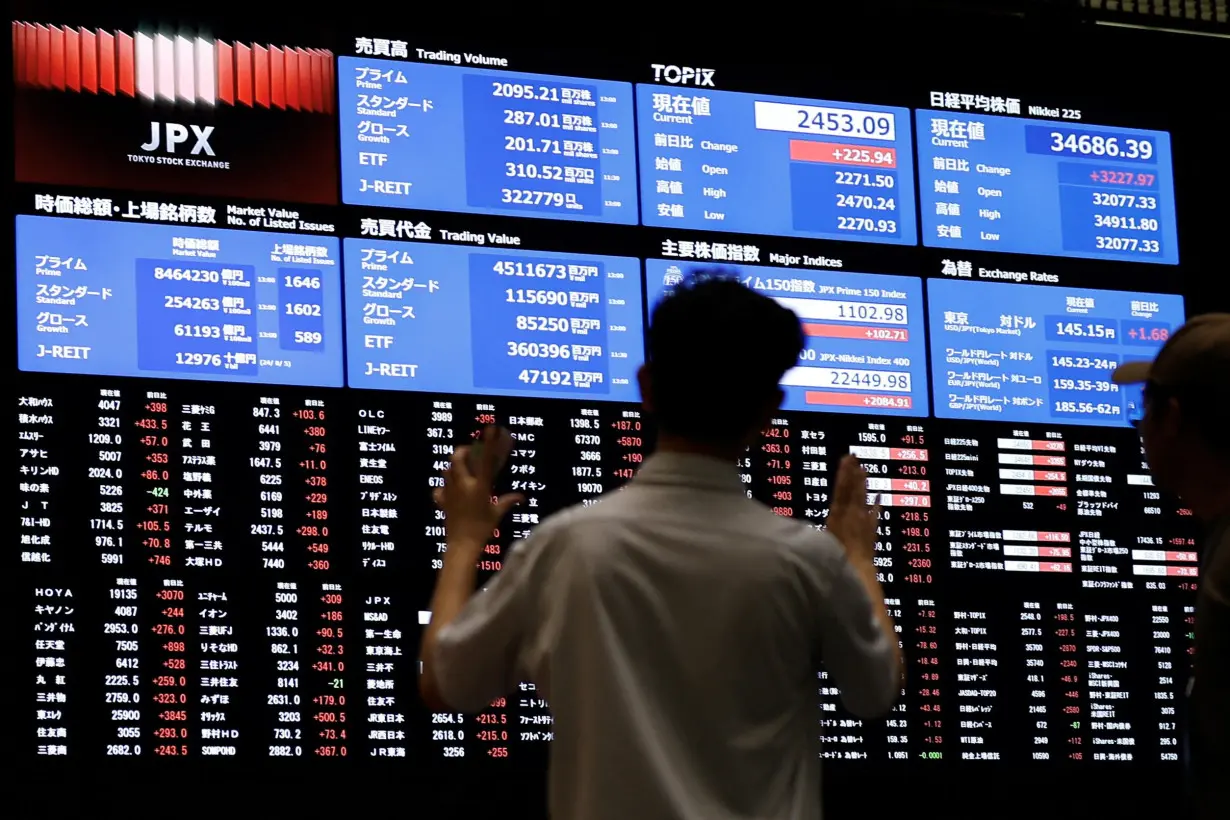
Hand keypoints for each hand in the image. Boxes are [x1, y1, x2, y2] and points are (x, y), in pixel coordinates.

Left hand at [434, 426, 523, 551]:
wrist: (462, 545)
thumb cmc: (482, 529)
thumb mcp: (497, 514)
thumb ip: (508, 501)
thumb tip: (521, 496)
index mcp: (479, 487)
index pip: (485, 460)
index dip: (488, 443)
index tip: (490, 429)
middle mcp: (463, 486)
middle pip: (457, 459)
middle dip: (462, 452)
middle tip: (468, 452)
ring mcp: (450, 493)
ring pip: (446, 471)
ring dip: (452, 467)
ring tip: (460, 469)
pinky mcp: (442, 502)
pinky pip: (439, 489)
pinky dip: (443, 487)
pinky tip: (449, 490)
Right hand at [826, 455, 879, 562]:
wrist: (855, 567)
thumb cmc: (834, 555)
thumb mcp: (823, 537)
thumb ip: (827, 523)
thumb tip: (827, 513)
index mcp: (836, 514)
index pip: (840, 488)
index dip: (843, 473)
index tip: (845, 459)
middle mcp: (851, 513)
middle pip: (852, 488)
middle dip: (853, 472)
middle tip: (855, 457)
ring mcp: (863, 519)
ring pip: (863, 497)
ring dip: (863, 482)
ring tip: (863, 469)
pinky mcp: (871, 529)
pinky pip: (875, 513)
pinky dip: (877, 503)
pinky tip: (879, 494)